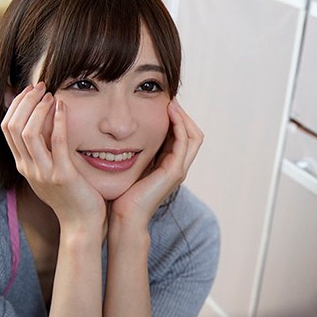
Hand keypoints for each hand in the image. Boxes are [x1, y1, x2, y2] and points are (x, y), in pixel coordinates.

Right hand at [1, 83, 105, 228]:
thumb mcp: (50, 171)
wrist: (82, 223)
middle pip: (13, 127)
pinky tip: (63, 107)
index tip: (31, 91)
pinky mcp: (62, 175)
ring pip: (29, 133)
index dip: (17, 106)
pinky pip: (57, 143)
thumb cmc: (72, 195)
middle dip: (25, 102)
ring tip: (50, 95)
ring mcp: (43, 173)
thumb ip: (44, 150)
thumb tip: (40, 123)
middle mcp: (28, 168)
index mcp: (23, 165)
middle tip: (40, 86)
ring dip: (39, 109)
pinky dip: (59, 121)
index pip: (7, 128)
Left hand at [109, 100, 202, 230]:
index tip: (164, 103)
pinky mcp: (174, 172)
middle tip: (170, 99)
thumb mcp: (130, 167)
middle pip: (194, 134)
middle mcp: (179, 167)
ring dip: (184, 117)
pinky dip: (179, 126)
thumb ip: (135, 152)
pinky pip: (184, 143)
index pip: (184, 136)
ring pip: (194, 136)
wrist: (124, 217)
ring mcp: (179, 170)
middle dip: (184, 115)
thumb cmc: (122, 195)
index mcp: (170, 165)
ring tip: (171, 102)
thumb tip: (122, 133)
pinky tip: (167, 114)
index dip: (178, 119)